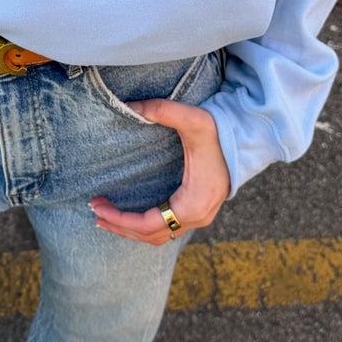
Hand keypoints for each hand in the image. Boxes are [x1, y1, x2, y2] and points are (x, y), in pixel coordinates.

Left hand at [89, 99, 229, 245]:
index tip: (98, 204)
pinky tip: (130, 217)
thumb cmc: (221, 132)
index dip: (120, 218)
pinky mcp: (198, 210)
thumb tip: (130, 106)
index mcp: (193, 204)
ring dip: (131, 230)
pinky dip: (145, 226)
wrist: (247, 139)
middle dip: (120, 226)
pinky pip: (167, 228)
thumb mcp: (193, 119)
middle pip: (151, 235)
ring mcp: (199, 216)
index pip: (149, 224)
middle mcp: (197, 216)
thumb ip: (163, 111)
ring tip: (105, 218)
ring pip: (160, 235)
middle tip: (94, 210)